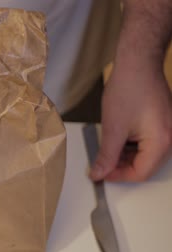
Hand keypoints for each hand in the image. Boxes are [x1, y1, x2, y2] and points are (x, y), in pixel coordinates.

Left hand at [91, 61, 171, 181]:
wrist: (138, 63)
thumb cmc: (129, 89)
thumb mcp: (113, 128)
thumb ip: (106, 155)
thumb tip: (99, 173)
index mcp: (161, 142)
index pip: (141, 173)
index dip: (118, 176)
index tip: (101, 173)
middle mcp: (170, 138)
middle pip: (145, 165)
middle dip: (121, 166)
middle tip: (101, 163)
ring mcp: (168, 129)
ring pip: (145, 154)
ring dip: (125, 156)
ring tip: (106, 149)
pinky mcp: (162, 122)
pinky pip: (147, 142)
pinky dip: (131, 144)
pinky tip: (116, 138)